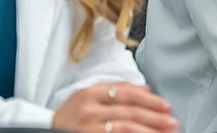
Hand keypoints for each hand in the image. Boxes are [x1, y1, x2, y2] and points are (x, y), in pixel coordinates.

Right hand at [52, 82, 177, 132]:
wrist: (45, 129)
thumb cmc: (71, 115)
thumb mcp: (89, 96)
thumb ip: (116, 90)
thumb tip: (145, 88)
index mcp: (91, 92)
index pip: (126, 92)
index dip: (149, 99)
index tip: (166, 105)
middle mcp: (88, 108)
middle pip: (129, 111)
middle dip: (154, 117)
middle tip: (171, 121)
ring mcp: (88, 126)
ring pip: (124, 128)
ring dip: (149, 130)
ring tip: (165, 132)